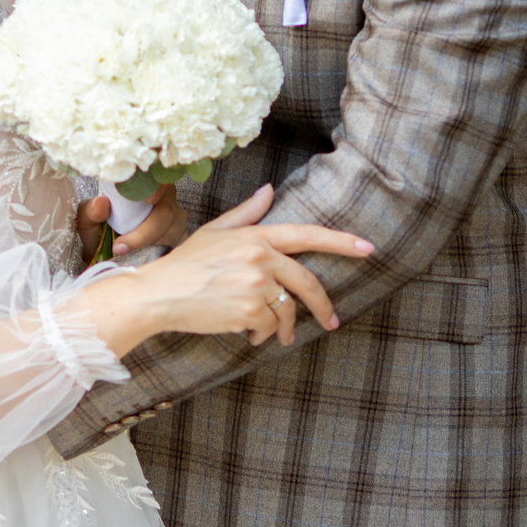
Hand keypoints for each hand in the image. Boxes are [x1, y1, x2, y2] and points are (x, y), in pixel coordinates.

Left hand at [77, 184, 185, 257]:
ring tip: (125, 257)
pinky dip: (157, 256)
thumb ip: (90, 212)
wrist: (108, 256)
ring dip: (148, 247)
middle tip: (119, 247)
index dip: (158, 188)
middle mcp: (167, 201)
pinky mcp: (181, 242)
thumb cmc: (100, 233)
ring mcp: (178, 222)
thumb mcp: (89, 223)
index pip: (159, 181)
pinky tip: (141, 261)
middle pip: (166, 213)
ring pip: (171, 234)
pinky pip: (175, 250)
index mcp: (146, 186)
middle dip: (144, 233)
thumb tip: (100, 203)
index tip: (149, 200)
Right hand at [86, 184, 372, 353]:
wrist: (157, 294)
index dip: (340, 242)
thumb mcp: (214, 232)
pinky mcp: (250, 309)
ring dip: (284, 326)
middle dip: (323, 305)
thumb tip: (268, 191)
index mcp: (255, 235)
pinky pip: (272, 326)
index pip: (307, 235)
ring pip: (288, 309)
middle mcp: (260, 257)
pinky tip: (249, 335)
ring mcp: (256, 284)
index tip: (368, 248)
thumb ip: (245, 214)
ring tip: (272, 334)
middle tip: (331, 322)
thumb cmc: (184, 263)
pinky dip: (265, 335)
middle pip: (307, 282)